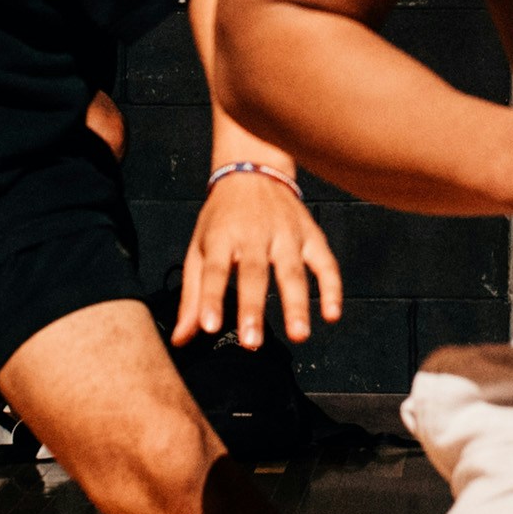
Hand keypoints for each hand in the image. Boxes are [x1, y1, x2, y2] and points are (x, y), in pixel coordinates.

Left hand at [173, 166, 344, 346]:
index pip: (215, 270)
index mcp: (222, 236)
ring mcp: (287, 233)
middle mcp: (254, 233)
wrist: (253, 171)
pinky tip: (332, 314)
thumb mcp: (199, 249)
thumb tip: (180, 340)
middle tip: (251, 342)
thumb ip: (193, 296)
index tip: (210, 327)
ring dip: (297, 304)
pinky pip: (325, 263)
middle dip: (253, 308)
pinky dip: (332, 288)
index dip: (212, 298)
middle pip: (255, 273)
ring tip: (298, 336)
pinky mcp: (311, 235)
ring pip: (293, 270)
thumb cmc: (222, 218)